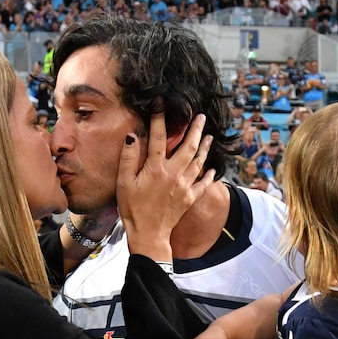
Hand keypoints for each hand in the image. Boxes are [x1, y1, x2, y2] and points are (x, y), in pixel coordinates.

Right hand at [116, 112, 213, 259]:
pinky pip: (203, 184)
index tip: (161, 104)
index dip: (160, 119)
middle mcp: (174, 173)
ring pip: (198, 162)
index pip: (159, 138)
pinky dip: (209, 176)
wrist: (148, 234)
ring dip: (204, 147)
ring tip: (209, 136)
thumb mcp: (124, 183)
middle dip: (195, 129)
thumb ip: (128, 158)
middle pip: (188, 146)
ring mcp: (184, 186)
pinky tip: (213, 169)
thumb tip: (132, 136)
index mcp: (156, 168)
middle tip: (200, 116)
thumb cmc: (132, 209)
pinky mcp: (189, 198)